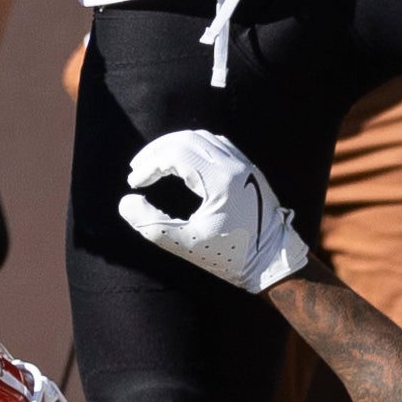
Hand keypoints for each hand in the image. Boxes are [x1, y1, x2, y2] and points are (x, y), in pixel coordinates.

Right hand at [120, 130, 309, 293]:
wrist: (275, 263)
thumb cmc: (231, 257)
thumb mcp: (187, 245)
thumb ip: (152, 225)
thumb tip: (126, 202)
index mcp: (220, 180)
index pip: (175, 154)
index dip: (149, 165)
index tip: (134, 183)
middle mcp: (235, 165)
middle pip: (187, 139)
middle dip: (157, 151)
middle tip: (137, 169)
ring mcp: (245, 165)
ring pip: (203, 138)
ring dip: (175, 146)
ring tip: (155, 164)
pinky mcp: (250, 171)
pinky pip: (218, 145)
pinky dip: (194, 148)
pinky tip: (183, 164)